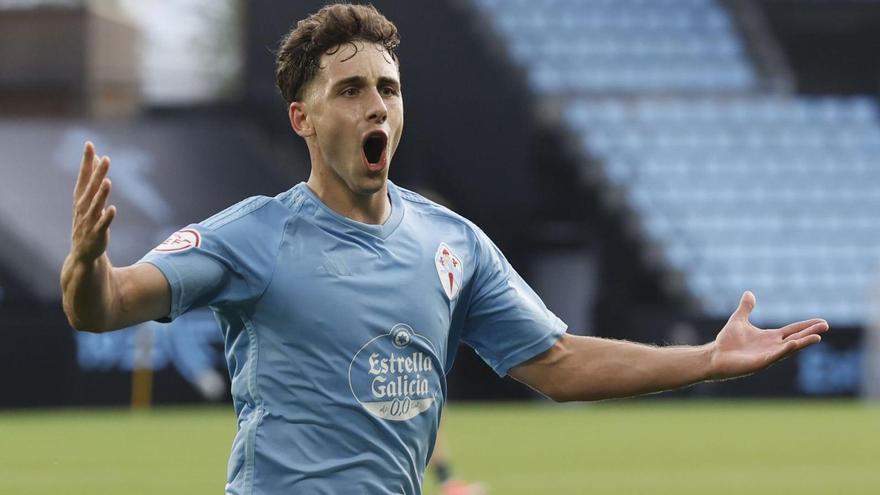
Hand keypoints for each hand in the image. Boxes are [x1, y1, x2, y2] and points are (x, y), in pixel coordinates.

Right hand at [70, 142, 116, 262]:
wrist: (83, 253)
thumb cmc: (87, 222)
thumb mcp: (88, 200)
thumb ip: (93, 180)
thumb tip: (98, 157)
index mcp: (81, 198)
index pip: (83, 176)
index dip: (86, 161)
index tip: (89, 144)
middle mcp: (83, 208)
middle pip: (91, 188)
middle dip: (97, 173)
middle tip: (105, 158)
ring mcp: (89, 221)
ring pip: (96, 206)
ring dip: (101, 194)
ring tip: (107, 181)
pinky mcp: (97, 234)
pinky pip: (102, 225)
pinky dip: (106, 217)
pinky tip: (112, 209)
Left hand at [708, 291, 828, 379]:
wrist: (714, 356)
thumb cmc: (727, 342)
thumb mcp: (738, 320)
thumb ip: (746, 308)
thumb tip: (749, 293)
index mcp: (770, 337)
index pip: (793, 330)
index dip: (806, 326)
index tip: (823, 321)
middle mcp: (773, 346)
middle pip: (796, 338)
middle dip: (810, 333)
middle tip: (825, 326)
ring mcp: (768, 356)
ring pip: (790, 349)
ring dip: (803, 343)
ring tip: (817, 337)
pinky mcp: (760, 363)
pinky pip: (775, 356)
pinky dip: (785, 350)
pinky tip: (794, 344)